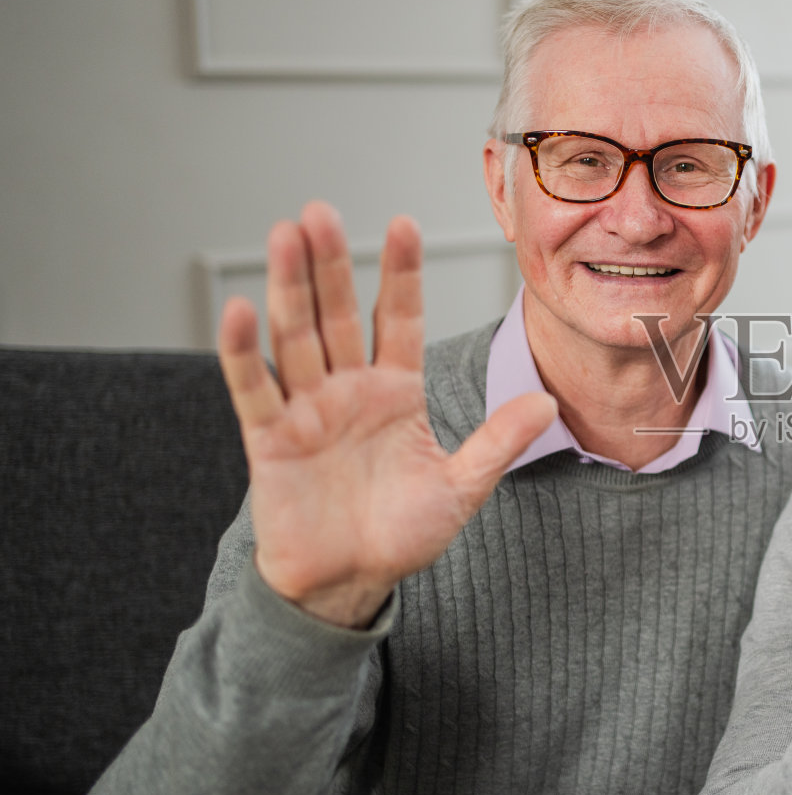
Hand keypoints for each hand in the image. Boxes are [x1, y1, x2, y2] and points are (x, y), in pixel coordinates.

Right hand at [216, 201, 555, 627]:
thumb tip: (548, 403)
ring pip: (297, 336)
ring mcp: (308, 409)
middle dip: (332, 263)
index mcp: (396, 392)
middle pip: (340, 314)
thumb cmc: (401, 535)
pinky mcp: (271, 439)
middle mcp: (349, 389)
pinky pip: (255, 388)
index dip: (400, 273)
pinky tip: (241, 310)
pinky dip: (245, 352)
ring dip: (289, 286)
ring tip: (285, 236)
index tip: (403, 224)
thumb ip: (497, 442)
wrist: (349, 583)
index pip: (399, 318)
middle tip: (321, 211)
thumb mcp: (460, 487)